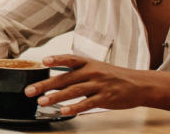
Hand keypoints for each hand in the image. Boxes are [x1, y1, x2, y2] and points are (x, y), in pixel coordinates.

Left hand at [26, 55, 152, 114]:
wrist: (139, 84)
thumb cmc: (113, 76)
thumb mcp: (95, 67)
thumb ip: (75, 72)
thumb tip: (53, 79)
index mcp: (88, 63)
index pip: (70, 59)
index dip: (57, 59)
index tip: (43, 61)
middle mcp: (92, 72)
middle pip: (65, 78)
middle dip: (45, 85)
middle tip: (30, 91)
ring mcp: (99, 85)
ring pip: (74, 91)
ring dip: (56, 97)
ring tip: (42, 102)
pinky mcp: (105, 98)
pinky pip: (87, 103)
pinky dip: (75, 107)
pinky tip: (64, 111)